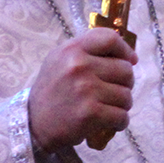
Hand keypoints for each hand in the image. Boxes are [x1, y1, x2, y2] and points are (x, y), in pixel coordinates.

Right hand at [27, 28, 136, 152]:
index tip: (129, 61)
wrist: (34, 124)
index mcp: (72, 50)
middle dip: (125, 83)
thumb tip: (128, 56)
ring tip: (108, 108)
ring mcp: (85, 89)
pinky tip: (108, 122)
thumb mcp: (61, 60)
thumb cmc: (52, 91)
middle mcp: (78, 66)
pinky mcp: (90, 113)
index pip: (109, 38)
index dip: (125, 50)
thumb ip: (88, 52)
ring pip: (126, 96)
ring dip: (122, 105)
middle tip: (113, 92)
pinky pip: (122, 116)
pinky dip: (119, 122)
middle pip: (125, 70)